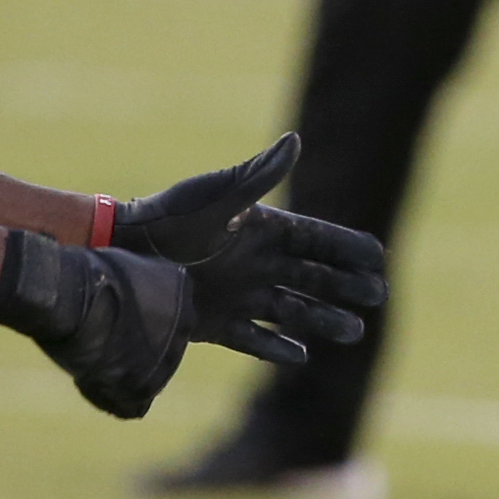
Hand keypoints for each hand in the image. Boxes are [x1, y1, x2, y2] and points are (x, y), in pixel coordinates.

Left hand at [0, 138, 381, 418]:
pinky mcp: (217, 322)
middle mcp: (256, 262)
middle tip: (376, 298)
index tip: (378, 257)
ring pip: (293, 310)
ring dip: (324, 320)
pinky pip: (255, 338)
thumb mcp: (218, 195)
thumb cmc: (170, 217)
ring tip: (353, 332)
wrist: (121, 252)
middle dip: (347, 287)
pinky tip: (301, 358)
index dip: (347, 248)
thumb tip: (296, 141)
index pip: (316, 239)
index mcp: (262, 229)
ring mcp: (239, 294)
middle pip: (314, 277)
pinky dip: (277, 348)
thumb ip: (259, 176)